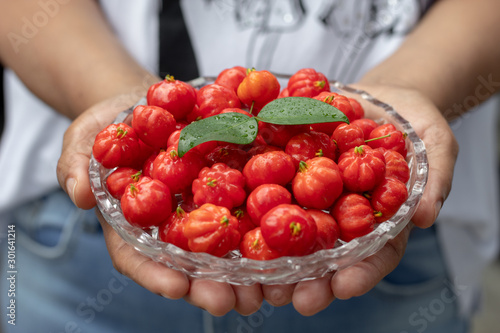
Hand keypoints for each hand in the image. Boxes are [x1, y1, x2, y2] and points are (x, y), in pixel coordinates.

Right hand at [56, 96, 262, 315]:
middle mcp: (169, 227)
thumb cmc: (110, 126)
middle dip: (208, 287)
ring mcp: (200, 211)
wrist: (146, 104)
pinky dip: (263, 229)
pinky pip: (245, 212)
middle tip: (230, 301)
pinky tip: (284, 242)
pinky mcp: (226, 191)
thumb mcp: (84, 139)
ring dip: (244, 274)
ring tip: (266, 289)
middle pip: (187, 267)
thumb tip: (79, 194)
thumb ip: (75, 165)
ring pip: (221, 251)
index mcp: (132, 225)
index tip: (176, 286)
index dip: (155, 275)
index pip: (138, 259)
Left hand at [263, 83, 458, 314]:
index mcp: (379, 219)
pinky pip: (272, 186)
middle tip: (295, 298)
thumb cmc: (414, 123)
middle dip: (311, 279)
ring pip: (294, 229)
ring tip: (260, 278)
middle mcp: (343, 214)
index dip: (360, 274)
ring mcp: (315, 195)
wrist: (381, 97)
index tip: (343, 288)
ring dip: (277, 256)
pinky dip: (256, 204)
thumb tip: (424, 217)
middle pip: (327, 253)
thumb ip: (434, 179)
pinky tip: (238, 219)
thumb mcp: (436, 144)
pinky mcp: (292, 171)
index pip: (374, 254)